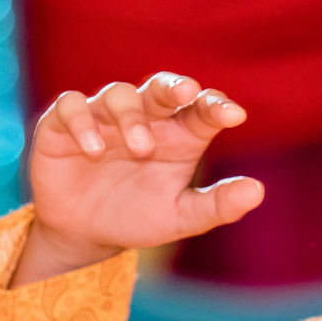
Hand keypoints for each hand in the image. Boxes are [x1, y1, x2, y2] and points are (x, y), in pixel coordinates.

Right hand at [12, 72, 264, 285]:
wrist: (84, 234)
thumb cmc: (138, 216)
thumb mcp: (180, 217)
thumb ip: (217, 205)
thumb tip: (257, 191)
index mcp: (179, 135)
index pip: (202, 109)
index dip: (217, 107)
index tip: (234, 115)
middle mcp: (144, 119)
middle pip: (161, 88)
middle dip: (173, 86)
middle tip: (186, 92)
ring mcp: (103, 118)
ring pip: (119, 94)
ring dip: (131, 117)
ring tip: (140, 148)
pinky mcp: (63, 125)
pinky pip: (71, 106)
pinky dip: (82, 121)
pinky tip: (93, 149)